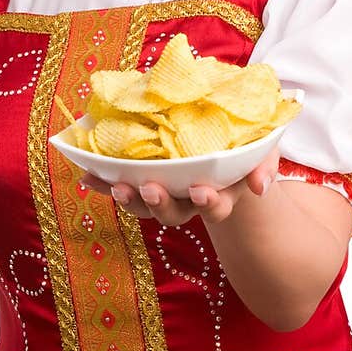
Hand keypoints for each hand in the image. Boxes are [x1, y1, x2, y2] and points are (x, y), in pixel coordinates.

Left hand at [80, 145, 280, 225]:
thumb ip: (264, 163)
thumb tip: (260, 185)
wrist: (218, 137)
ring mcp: (161, 193)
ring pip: (143, 206)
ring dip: (129, 198)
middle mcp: (186, 201)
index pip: (214, 207)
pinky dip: (103, 183)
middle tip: (152, 188)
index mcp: (218, 195)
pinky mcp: (139, 181)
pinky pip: (119, 186)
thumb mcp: (261, 148)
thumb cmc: (242, 144)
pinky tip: (87, 175)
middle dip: (160, 203)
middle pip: (172, 213)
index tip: (201, 190)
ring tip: (117, 185)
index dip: (208, 203)